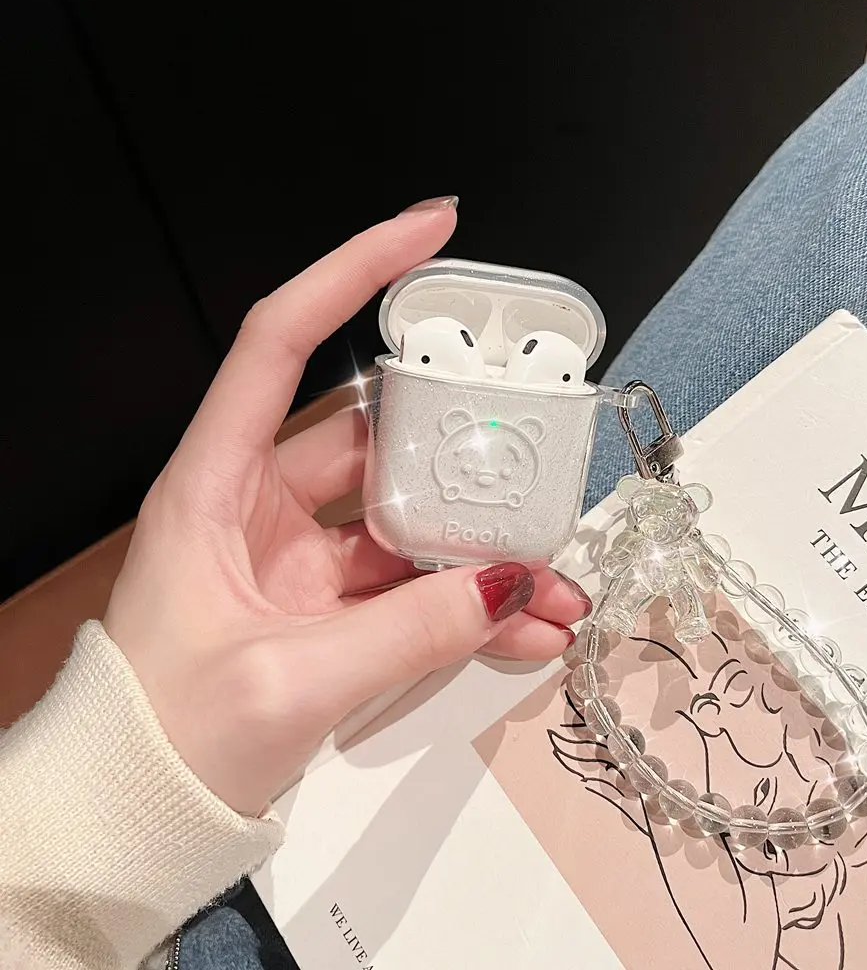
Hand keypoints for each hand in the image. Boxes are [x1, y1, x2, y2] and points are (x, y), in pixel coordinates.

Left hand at [104, 199, 591, 814]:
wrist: (137, 812)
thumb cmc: (167, 735)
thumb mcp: (291, 677)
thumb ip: (409, 627)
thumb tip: (510, 583)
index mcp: (216, 483)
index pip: (280, 341)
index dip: (353, 271)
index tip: (432, 230)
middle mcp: (262, 502)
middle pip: (380, 436)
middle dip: (466, 451)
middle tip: (539, 454)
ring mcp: (305, 555)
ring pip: (410, 519)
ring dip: (484, 546)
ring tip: (554, 580)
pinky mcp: (334, 604)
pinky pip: (414, 584)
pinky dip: (468, 603)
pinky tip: (525, 627)